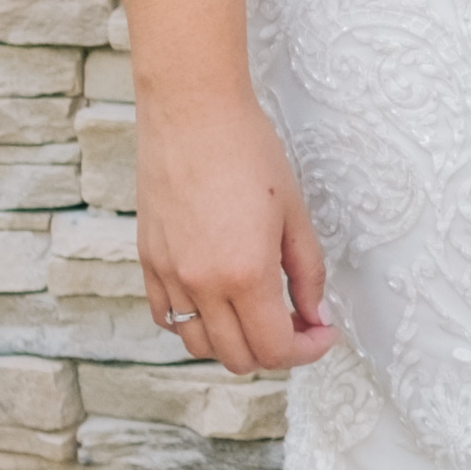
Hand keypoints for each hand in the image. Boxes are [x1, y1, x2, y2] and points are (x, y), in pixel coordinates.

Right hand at [136, 86, 337, 375]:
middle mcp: (201, 284)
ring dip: (234, 342)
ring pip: (199, 345)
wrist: (192, 112)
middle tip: (299, 322)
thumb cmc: (247, 150)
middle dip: (275, 350)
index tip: (322, 332)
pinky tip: (218, 301)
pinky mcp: (147, 262)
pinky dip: (195, 323)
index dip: (307, 350)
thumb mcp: (294, 213)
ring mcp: (168, 276)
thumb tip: (316, 315)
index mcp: (244, 274)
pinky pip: (167, 318)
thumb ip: (307, 272)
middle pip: (238, 357)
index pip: (275, 349)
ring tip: (259, 313)